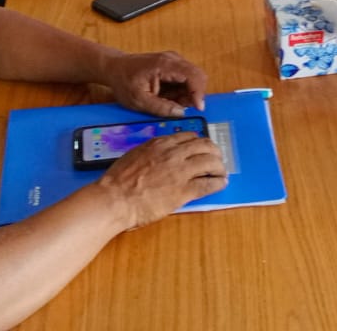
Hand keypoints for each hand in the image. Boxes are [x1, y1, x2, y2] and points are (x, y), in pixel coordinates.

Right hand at [98, 133, 225, 229]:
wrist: (115, 199)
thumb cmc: (118, 180)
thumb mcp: (135, 155)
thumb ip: (151, 152)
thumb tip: (160, 154)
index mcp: (161, 144)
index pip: (189, 136)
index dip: (199, 142)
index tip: (202, 148)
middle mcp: (174, 154)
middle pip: (204, 146)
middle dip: (214, 151)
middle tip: (217, 158)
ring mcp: (180, 172)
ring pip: (210, 162)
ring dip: (219, 167)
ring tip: (222, 172)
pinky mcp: (183, 191)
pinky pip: (207, 184)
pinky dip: (217, 183)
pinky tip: (221, 184)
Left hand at [100, 50, 208, 116]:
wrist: (115, 68)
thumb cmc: (124, 81)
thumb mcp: (139, 100)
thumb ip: (161, 107)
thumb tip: (181, 113)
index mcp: (165, 65)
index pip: (193, 75)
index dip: (198, 93)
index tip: (198, 108)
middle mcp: (173, 59)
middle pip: (198, 75)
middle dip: (194, 94)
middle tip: (180, 107)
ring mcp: (174, 61)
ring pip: (193, 78)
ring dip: (187, 94)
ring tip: (169, 103)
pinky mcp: (173, 66)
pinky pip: (186, 79)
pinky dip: (182, 91)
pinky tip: (168, 97)